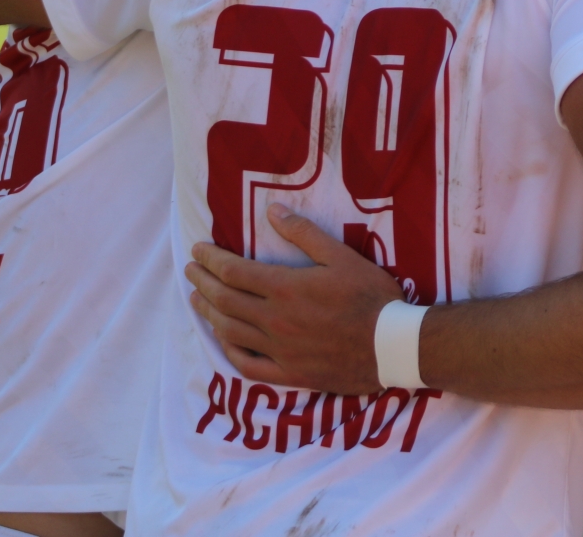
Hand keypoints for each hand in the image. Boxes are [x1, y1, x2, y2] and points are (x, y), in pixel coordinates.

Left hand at [185, 204, 401, 393]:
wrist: (391, 345)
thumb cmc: (371, 297)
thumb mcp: (342, 257)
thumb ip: (304, 234)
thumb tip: (273, 210)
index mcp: (285, 288)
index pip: (234, 271)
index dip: (211, 259)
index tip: (198, 250)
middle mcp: (273, 320)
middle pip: (224, 300)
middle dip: (202, 282)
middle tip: (190, 270)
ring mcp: (278, 350)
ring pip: (229, 331)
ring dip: (207, 312)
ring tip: (196, 299)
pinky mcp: (288, 373)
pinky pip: (247, 365)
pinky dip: (228, 350)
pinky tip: (222, 339)